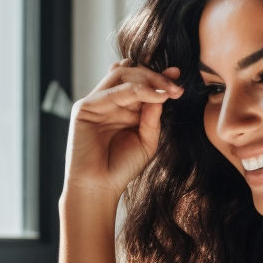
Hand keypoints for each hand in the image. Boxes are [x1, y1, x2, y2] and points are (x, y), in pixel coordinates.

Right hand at [64, 61, 183, 199]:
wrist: (100, 188)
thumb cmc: (122, 167)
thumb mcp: (147, 140)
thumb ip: (153, 117)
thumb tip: (162, 92)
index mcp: (121, 108)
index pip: (138, 83)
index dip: (157, 76)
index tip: (178, 75)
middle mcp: (108, 102)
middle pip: (130, 74)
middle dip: (155, 76)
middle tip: (175, 85)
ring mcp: (95, 103)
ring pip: (122, 76)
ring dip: (148, 79)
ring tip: (168, 90)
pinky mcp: (85, 108)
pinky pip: (114, 92)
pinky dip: (137, 90)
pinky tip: (155, 96)